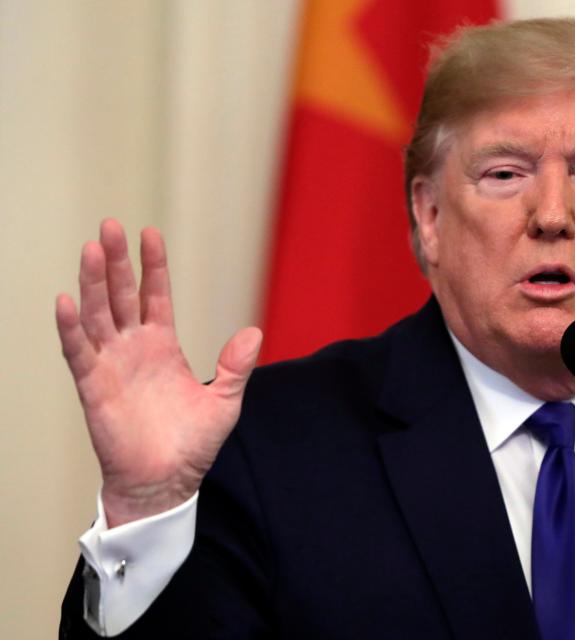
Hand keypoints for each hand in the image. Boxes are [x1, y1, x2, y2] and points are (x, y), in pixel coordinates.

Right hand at [56, 219, 261, 526]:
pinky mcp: (94, 388)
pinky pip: (79, 353)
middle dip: (117, 262)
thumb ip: (236, 366)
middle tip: (109, 226)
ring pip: (98, 316)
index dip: (153, 266)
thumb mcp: (225, 400)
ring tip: (92, 249)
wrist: (168, 483)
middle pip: (121, 296)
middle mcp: (133, 350)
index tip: (150, 233)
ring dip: (94, 283)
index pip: (155, 296)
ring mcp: (111, 366)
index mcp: (163, 347)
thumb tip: (254, 331)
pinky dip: (71, 328)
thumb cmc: (192, 444)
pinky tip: (67, 301)